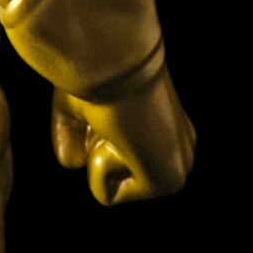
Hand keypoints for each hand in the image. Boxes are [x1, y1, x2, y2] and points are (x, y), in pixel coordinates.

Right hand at [51, 65, 195, 204]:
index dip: (93, 135)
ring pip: (110, 186)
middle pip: (111, 175)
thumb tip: (72, 163)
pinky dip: (98, 166)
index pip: (116, 156)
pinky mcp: (167, 180)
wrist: (117, 58)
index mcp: (169, 127)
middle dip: (95, 149)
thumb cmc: (99, 70)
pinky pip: (108, 194)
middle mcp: (180, 147)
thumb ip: (74, 133)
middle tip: (108, 116)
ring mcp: (178, 165)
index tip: (106, 107)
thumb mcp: (80, 103)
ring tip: (114, 123)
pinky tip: (118, 134)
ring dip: (97, 155)